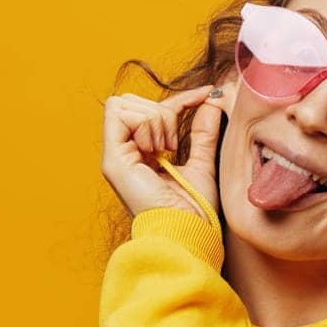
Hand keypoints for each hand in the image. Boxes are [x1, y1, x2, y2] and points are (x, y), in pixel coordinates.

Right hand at [102, 86, 224, 219]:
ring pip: (125, 104)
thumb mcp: (203, 162)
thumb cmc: (195, 209)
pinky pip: (119, 114)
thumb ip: (204, 132)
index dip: (182, 98)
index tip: (208, 94)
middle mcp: (124, 153)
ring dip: (155, 121)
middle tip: (175, 144)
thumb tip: (212, 100)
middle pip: (132, 101)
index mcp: (141, 154)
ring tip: (167, 151)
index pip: (153, 109)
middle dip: (162, 112)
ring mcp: (116, 156)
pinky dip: (145, 124)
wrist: (188, 232)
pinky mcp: (113, 160)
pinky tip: (158, 149)